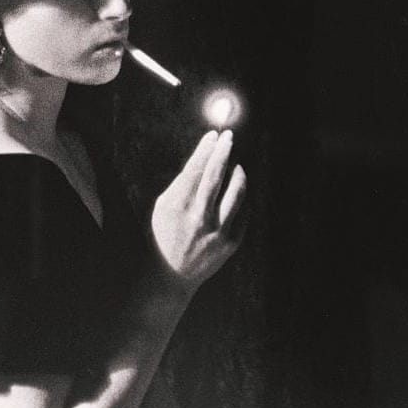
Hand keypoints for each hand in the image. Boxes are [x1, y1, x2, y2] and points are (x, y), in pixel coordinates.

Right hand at [147, 130, 245, 294]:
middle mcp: (199, 216)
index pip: (196, 168)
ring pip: (236, 192)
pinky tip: (235, 191)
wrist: (171, 273)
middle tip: (230, 136)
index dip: (207, 149)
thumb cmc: (164, 233)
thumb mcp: (164, 206)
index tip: (215, 135)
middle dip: (224, 151)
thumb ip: (183, 184)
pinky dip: (240, 197)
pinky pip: (243, 212)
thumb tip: (204, 157)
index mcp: (178, 205)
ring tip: (237, 165)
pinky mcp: (231, 242)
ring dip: (238, 173)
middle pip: (216, 175)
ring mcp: (218, 230)